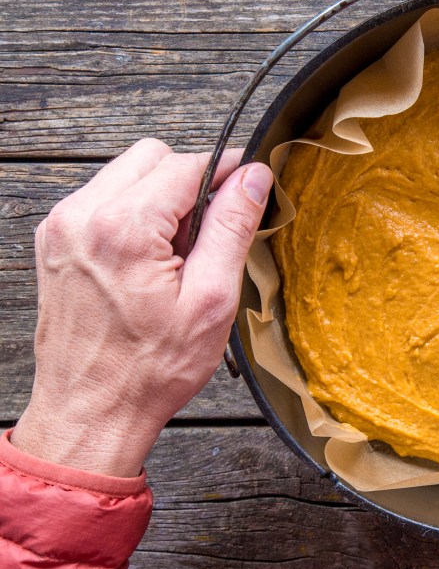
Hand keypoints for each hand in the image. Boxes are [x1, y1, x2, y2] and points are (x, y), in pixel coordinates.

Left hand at [12, 139, 272, 476]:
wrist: (91, 412)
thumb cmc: (150, 369)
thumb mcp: (211, 299)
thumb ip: (232, 227)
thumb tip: (253, 178)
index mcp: (123, 228)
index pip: (186, 163)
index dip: (226, 171)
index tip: (249, 186)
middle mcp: (82, 216)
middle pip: (151, 156)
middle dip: (189, 183)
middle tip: (206, 237)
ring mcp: (62, 227)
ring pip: (125, 173)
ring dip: (160, 198)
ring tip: (174, 255)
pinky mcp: (55, 241)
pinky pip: (103, 199)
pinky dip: (133, 215)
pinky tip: (148, 260)